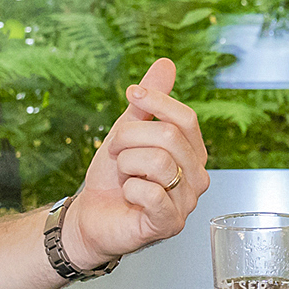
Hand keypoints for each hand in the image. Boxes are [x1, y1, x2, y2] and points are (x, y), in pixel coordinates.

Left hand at [65, 57, 211, 266]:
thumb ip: (149, 102)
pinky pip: (152, 194)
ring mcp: (186, 203)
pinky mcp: (169, 224)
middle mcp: (197, 178)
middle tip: (115, 151)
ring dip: (127, 164)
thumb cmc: (113, 177)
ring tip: (123, 176)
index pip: (186, 118)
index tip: (132, 94)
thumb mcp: (128, 132)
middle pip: (169, 136)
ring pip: (159, 162)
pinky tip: (127, 196)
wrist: (91, 215)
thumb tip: (166, 64)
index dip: (157, 101)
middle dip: (129, 137)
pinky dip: (129, 190)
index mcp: (192, 154)